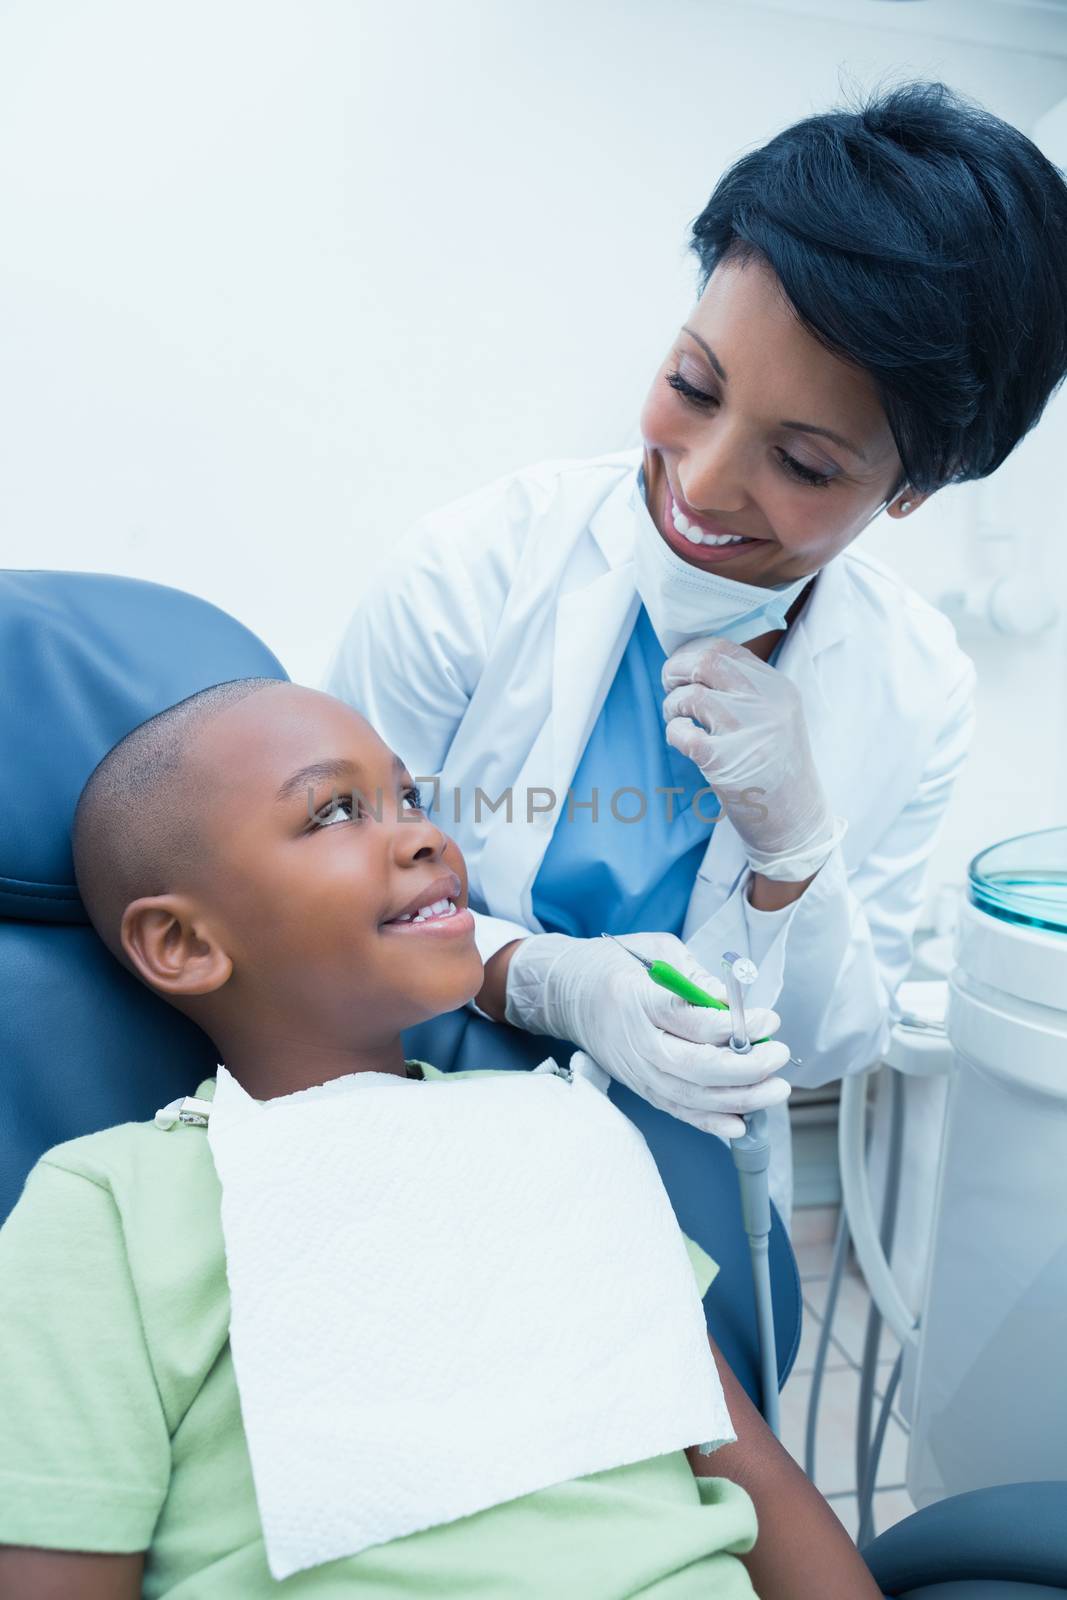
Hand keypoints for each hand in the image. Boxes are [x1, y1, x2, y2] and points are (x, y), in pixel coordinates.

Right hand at [504, 930, 790, 1138]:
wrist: (563, 993)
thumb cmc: (611, 965)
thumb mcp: (654, 950)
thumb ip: (694, 975)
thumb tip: (730, 1002)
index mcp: (637, 999)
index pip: (693, 1023)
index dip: (738, 1025)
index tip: (769, 1018)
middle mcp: (635, 1041)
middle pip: (696, 1068)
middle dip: (746, 1069)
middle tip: (778, 1056)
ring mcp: (636, 1070)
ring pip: (691, 1096)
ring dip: (740, 1099)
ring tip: (775, 1089)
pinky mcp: (639, 1087)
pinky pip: (677, 1110)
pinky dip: (710, 1122)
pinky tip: (741, 1123)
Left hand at [661, 636, 844, 881]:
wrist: (795, 822)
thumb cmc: (776, 768)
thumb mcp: (776, 716)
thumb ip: (745, 689)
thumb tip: (692, 663)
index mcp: (778, 688)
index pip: (725, 648)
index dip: (691, 653)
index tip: (681, 670)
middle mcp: (766, 704)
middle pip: (705, 661)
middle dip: (674, 669)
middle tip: (670, 688)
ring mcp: (747, 732)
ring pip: (690, 695)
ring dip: (672, 705)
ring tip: (677, 719)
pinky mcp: (725, 761)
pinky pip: (682, 732)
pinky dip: (673, 733)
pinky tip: (683, 741)